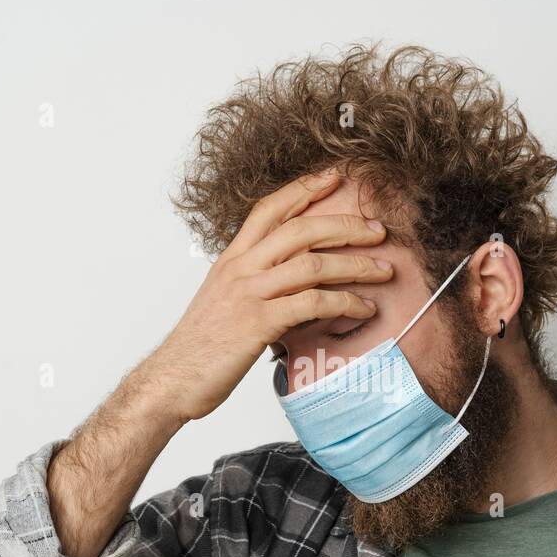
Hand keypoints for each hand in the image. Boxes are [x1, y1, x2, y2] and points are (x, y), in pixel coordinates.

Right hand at [145, 167, 391, 422]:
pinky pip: (311, 304)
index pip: (270, 209)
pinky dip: (345, 303)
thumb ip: (257, 286)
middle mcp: (240, 269)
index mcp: (232, 259)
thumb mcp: (226, 302)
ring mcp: (249, 294)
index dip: (304, 189)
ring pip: (313, 264)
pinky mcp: (258, 324)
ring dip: (355, 265)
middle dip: (346, 226)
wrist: (171, 379)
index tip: (335, 177)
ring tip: (384, 270)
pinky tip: (364, 308)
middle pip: (301, 229)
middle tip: (379, 230)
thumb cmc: (201, 347)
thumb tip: (294, 287)